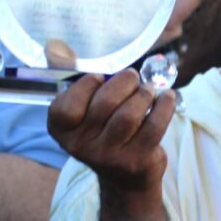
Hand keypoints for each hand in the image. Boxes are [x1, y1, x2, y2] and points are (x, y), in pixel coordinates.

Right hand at [47, 70, 175, 193]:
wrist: (126, 175)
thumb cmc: (104, 129)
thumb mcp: (85, 107)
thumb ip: (73, 77)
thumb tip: (53, 45)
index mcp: (62, 130)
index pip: (66, 107)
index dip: (85, 86)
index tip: (99, 77)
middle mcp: (80, 146)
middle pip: (104, 104)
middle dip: (124, 82)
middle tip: (133, 77)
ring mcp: (108, 156)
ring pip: (129, 115)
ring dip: (144, 94)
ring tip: (149, 89)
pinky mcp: (135, 160)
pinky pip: (154, 127)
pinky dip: (164, 106)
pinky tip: (167, 98)